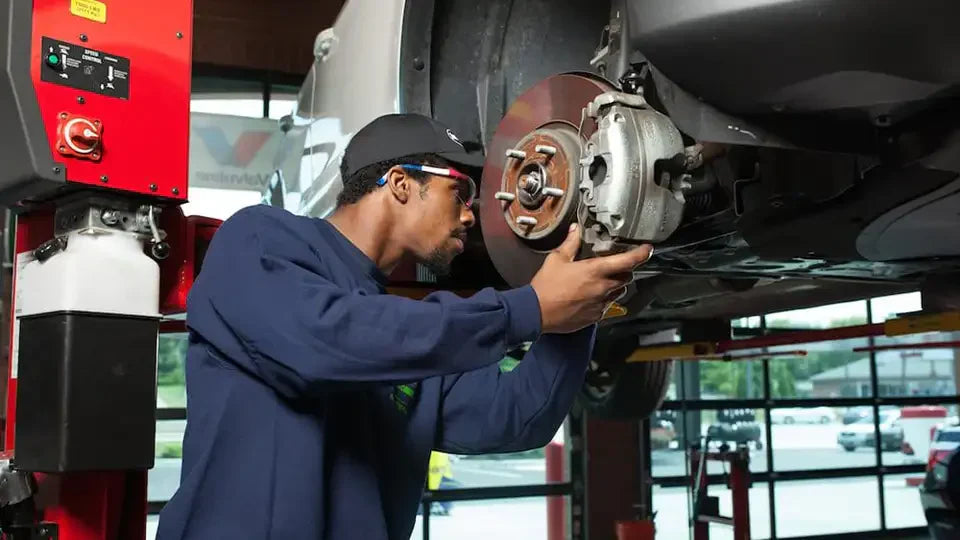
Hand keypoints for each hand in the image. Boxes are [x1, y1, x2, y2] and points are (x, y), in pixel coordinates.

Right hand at [530, 223, 652, 333]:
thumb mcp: (556, 259)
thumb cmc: (546, 286)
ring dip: (615, 285)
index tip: (647, 249)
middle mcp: (602, 287)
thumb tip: (576, 230)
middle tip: (614, 266)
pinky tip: (590, 296)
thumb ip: (570, 244)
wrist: (537, 313)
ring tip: (601, 282)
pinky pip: (608, 306)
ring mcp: (601, 304)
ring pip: (619, 292)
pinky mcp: (596, 316)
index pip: (627, 261)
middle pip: (627, 277)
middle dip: (624, 270)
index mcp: (595, 270)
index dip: (641, 254)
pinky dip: (604, 299)